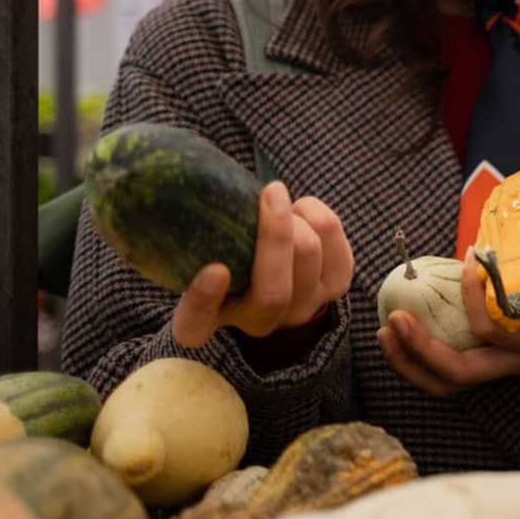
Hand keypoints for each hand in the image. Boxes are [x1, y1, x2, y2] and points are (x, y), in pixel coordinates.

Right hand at [171, 182, 354, 348]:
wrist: (273, 274)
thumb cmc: (223, 256)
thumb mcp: (194, 256)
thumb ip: (186, 238)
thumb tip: (183, 197)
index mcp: (207, 321)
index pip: (195, 326)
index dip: (204, 301)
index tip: (215, 269)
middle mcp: (258, 324)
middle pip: (273, 293)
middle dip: (275, 234)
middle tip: (270, 191)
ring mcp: (302, 308)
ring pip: (309, 258)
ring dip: (298, 219)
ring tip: (281, 203)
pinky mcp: (336, 284)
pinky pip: (336, 246)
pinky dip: (319, 216)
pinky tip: (302, 210)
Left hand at [376, 246, 519, 397]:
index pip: (496, 334)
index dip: (476, 302)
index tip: (473, 260)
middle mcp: (512, 364)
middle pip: (458, 375)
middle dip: (420, 352)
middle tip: (394, 318)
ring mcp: (494, 366)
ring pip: (442, 381)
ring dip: (407, 361)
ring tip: (384, 329)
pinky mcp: (480, 359)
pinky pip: (439, 371)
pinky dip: (412, 355)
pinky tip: (395, 327)